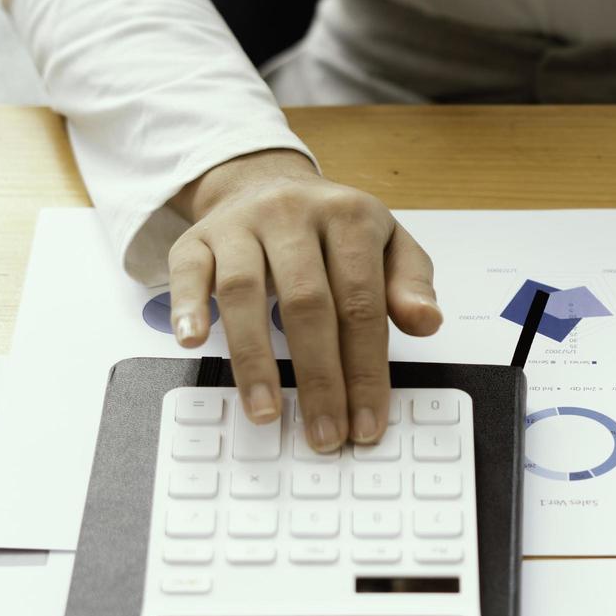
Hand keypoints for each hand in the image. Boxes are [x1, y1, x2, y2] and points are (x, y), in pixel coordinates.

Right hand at [167, 150, 442, 449]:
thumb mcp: (389, 245)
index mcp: (351, 218)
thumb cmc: (334, 230)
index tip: (366, 420)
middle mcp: (294, 215)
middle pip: (308, 304)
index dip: (366, 368)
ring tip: (267, 411)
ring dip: (254, 359)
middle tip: (324, 432)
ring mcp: (242, 224)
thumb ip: (411, 284)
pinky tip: (194, 341)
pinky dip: (188, 305)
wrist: (269, 183)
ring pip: (243, 291)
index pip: (362, 304)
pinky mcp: (199, 237)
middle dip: (319, 377)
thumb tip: (427, 321)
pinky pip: (188, 269)